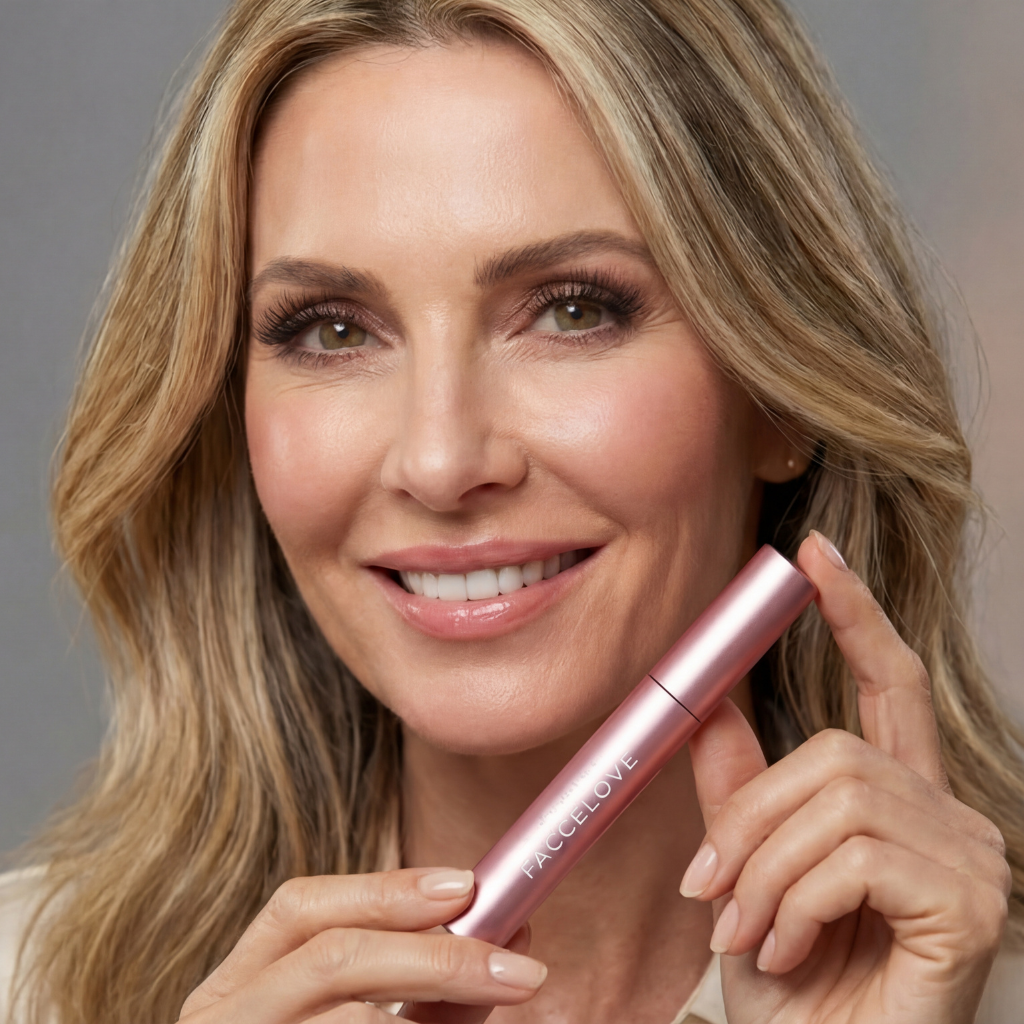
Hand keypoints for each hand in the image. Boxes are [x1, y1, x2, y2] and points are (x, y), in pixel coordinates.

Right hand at [178, 868, 543, 1022]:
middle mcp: (222, 1018)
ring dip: (434, 1010)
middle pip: (333, 957)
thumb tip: (510, 944)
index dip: (385, 889)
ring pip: (350, 1021)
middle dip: (438, 956)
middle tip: (519, 969)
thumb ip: (427, 992)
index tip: (465, 886)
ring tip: (498, 1003)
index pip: (301, 906)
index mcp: (239, 985)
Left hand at [682, 531, 1010, 1023]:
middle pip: (838, 748)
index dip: (854, 612)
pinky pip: (853, 854)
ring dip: (763, 871)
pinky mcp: (971, 903)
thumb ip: (740, 786)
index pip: (887, 682)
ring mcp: (973, 859)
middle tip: (710, 892)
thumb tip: (710, 701)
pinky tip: (787, 952)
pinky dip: (793, 902)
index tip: (813, 554)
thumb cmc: (795, 989)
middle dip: (753, 817)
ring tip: (746, 935)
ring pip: (837, 798)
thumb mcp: (750, 872)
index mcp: (900, 800)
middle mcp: (952, 816)